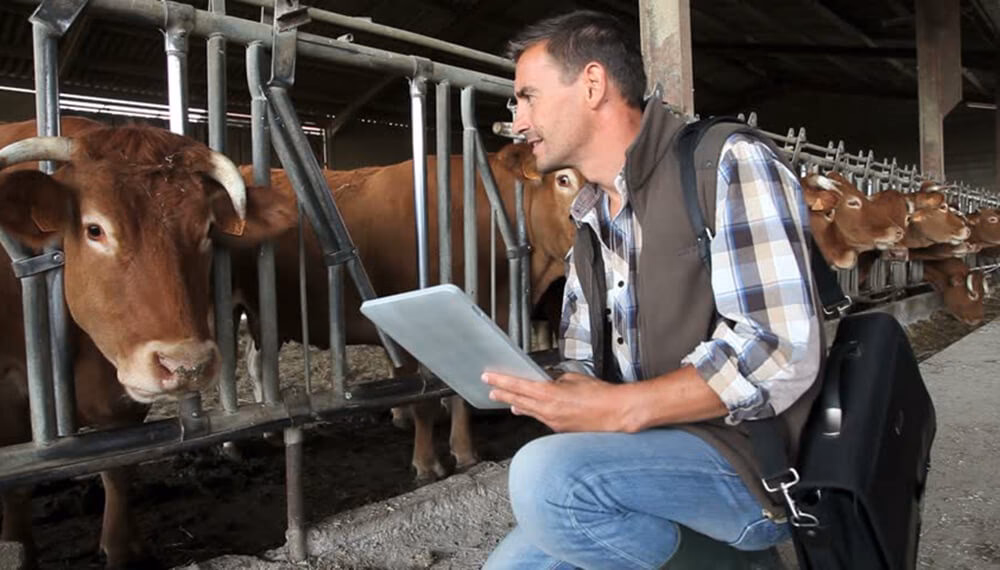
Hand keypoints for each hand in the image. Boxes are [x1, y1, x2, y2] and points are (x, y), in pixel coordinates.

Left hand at [482, 371, 633, 432]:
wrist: (616, 413)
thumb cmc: (601, 395)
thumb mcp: (574, 379)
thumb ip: (557, 380)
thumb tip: (549, 382)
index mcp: (549, 394)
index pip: (518, 386)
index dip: (501, 381)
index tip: (489, 376)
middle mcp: (548, 411)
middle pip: (518, 401)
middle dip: (503, 394)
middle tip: (490, 390)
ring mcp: (553, 423)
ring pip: (529, 411)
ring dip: (517, 404)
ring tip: (507, 400)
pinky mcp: (561, 430)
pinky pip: (542, 419)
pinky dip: (534, 412)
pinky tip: (531, 410)